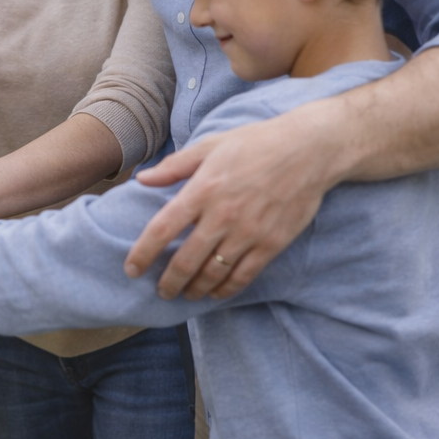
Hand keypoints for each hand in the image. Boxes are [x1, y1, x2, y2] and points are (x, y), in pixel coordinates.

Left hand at [124, 104, 341, 299]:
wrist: (307, 150)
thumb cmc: (255, 143)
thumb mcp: (209, 146)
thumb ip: (174, 166)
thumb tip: (141, 179)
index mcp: (202, 190)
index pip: (163, 229)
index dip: (143, 253)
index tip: (131, 269)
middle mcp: (222, 216)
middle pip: (186, 261)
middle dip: (168, 282)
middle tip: (161, 291)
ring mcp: (248, 233)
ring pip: (213, 274)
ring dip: (195, 289)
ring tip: (185, 295)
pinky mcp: (272, 244)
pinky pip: (244, 276)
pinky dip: (226, 290)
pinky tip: (215, 293)